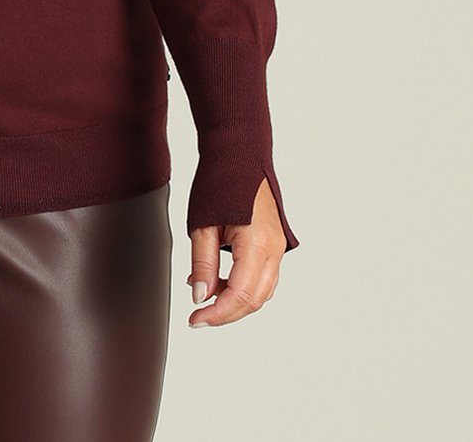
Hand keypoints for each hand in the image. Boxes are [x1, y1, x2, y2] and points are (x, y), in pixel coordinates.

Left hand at [185, 175, 285, 327]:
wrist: (238, 154)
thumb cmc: (220, 182)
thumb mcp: (202, 226)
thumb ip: (203, 265)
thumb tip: (201, 298)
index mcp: (257, 245)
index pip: (240, 296)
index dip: (217, 314)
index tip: (195, 320)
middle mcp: (274, 250)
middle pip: (254, 300)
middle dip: (226, 312)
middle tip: (197, 314)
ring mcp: (277, 247)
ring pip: (260, 291)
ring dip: (234, 299)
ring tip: (203, 290)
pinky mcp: (273, 243)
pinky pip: (262, 276)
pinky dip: (242, 285)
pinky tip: (217, 278)